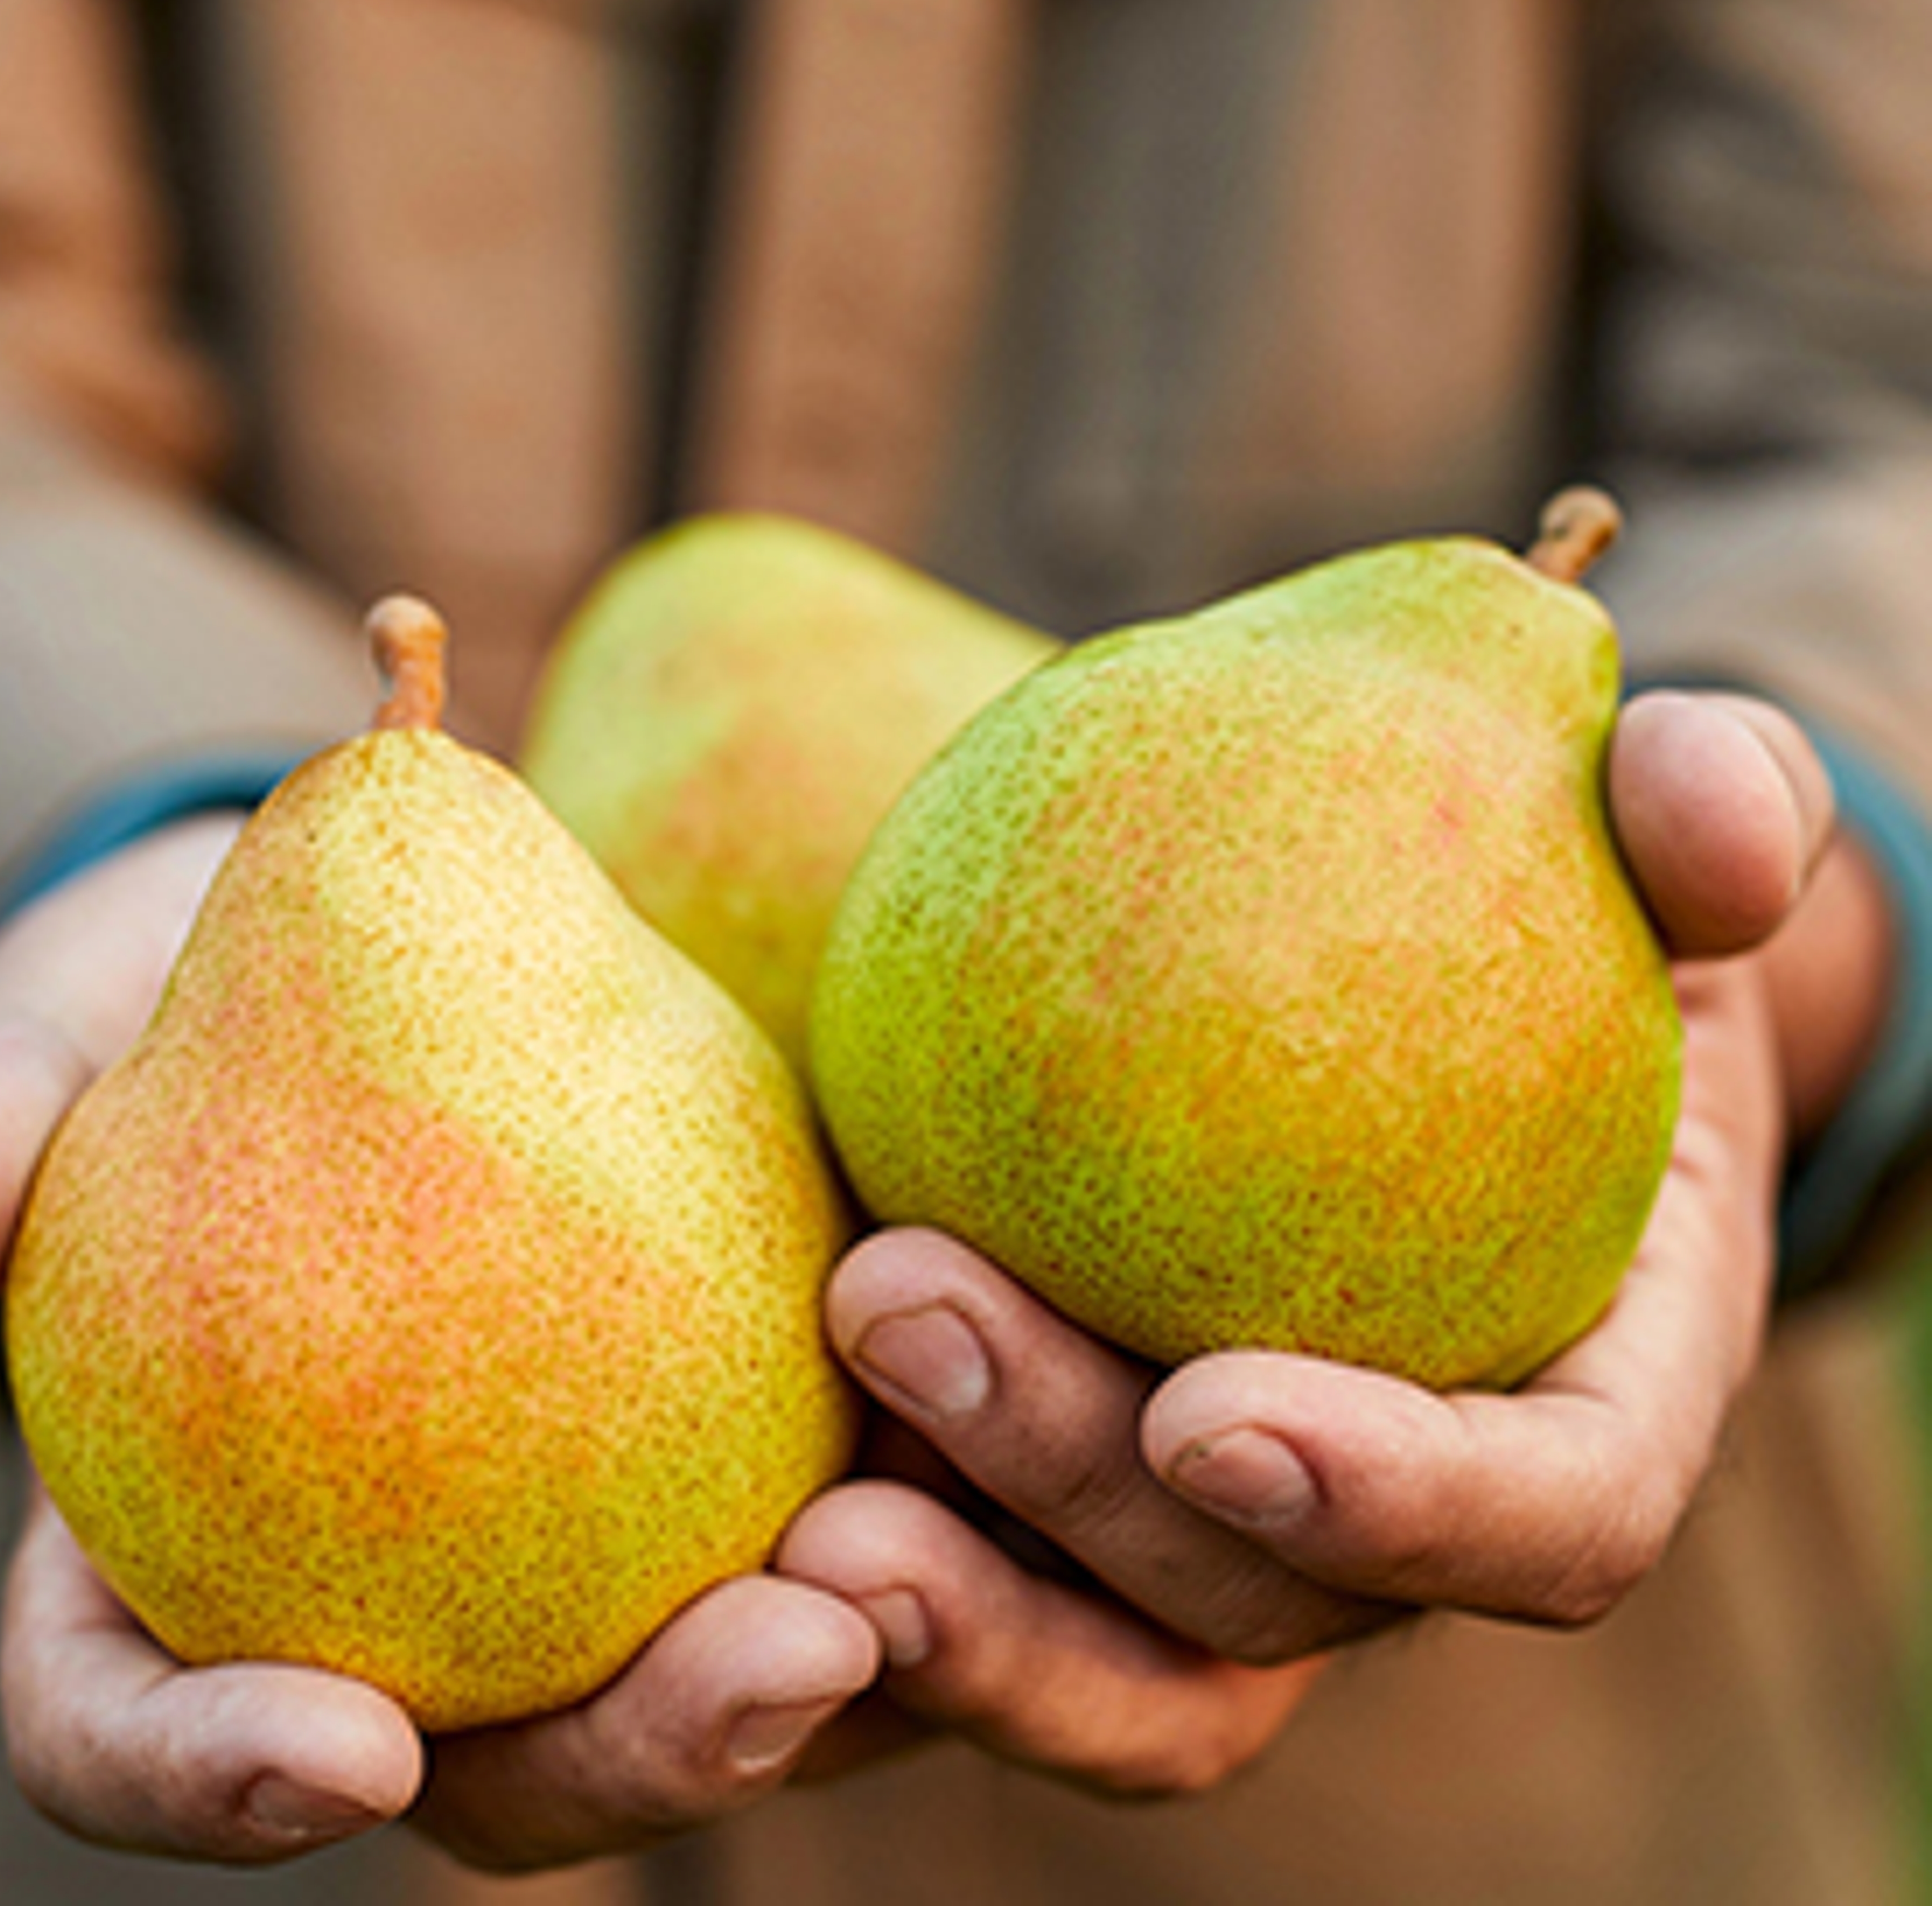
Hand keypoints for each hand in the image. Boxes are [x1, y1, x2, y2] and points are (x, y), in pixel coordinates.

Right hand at [0, 820, 879, 1869]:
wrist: (389, 960)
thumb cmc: (192, 1008)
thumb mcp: (67, 1025)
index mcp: (188, 1567)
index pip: (151, 1734)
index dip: (220, 1780)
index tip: (343, 1747)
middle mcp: (415, 1607)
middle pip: (515, 1768)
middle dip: (645, 1755)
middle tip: (778, 1660)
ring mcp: (601, 1551)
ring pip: (726, 1677)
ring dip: (853, 1661)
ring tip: (922, 1561)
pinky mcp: (754, 1445)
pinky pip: (863, 1514)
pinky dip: (943, 1503)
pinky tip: (1015, 1424)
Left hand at [778, 692, 1873, 1779]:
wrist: (1419, 974)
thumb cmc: (1564, 906)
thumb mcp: (1648, 835)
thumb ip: (1713, 806)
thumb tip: (1717, 801)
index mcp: (1584, 1404)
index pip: (1544, 1519)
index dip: (1401, 1508)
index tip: (1218, 1407)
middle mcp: (1398, 1511)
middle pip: (1259, 1609)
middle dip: (1079, 1502)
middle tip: (895, 1300)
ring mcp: (1228, 1524)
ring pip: (1106, 1662)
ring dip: (953, 1620)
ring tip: (796, 1502)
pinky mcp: (1084, 1488)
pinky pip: (982, 1563)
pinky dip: (876, 1546)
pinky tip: (747, 1447)